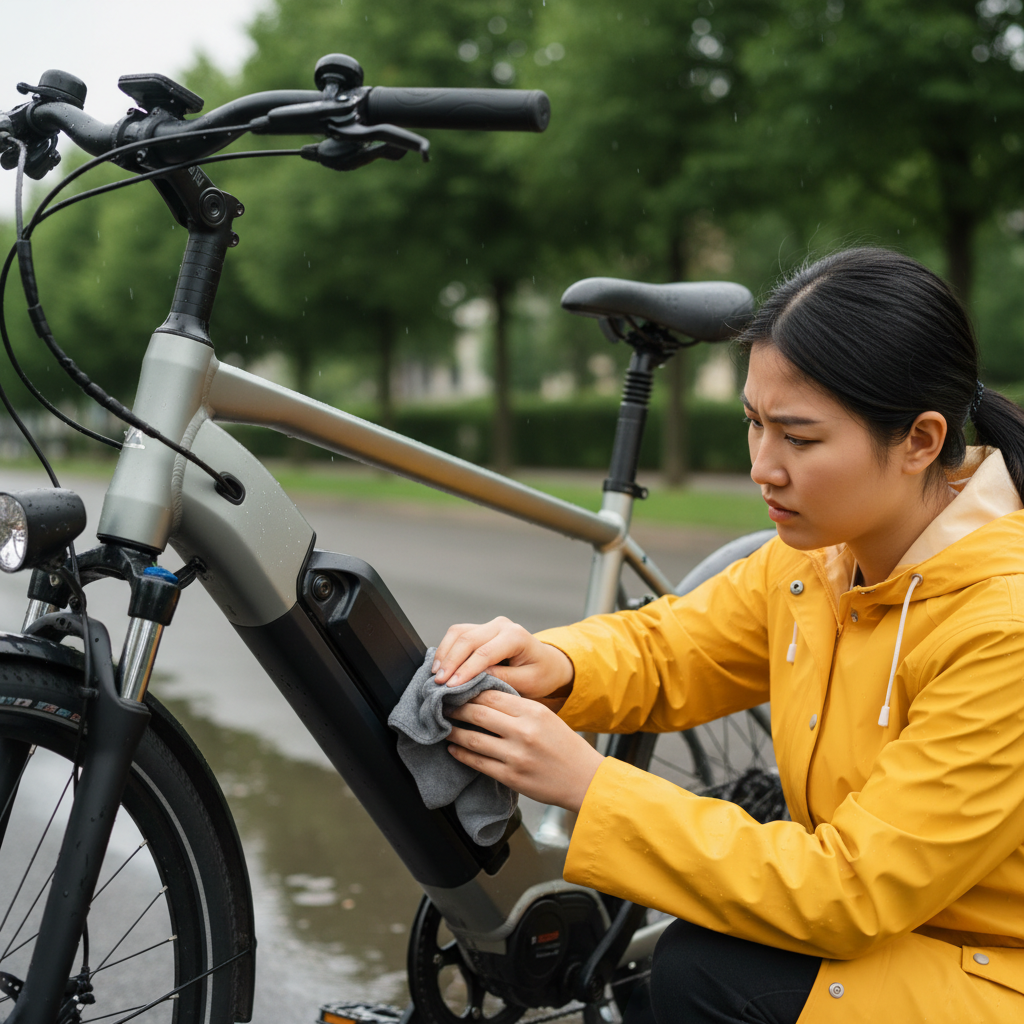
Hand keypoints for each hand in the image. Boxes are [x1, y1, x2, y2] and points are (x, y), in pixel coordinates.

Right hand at [433, 617, 573, 704]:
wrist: (547, 663)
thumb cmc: (541, 674)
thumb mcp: (527, 682)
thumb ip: (502, 678)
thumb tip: (474, 678)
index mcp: (516, 636)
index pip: (484, 652)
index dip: (465, 670)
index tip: (451, 687)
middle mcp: (501, 625)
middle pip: (468, 639)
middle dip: (450, 662)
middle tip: (438, 683)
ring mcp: (490, 625)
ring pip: (459, 633)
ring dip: (445, 654)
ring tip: (435, 675)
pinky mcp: (480, 629)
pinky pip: (458, 634)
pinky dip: (446, 648)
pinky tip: (439, 665)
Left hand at [446, 690, 602, 810]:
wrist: (584, 779)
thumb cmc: (565, 746)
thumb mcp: (546, 717)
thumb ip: (518, 708)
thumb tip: (484, 699)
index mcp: (533, 711)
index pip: (491, 695)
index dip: (469, 692)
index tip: (456, 690)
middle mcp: (523, 731)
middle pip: (478, 713)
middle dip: (456, 708)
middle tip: (442, 706)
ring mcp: (516, 755)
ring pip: (473, 739)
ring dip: (453, 732)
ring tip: (443, 727)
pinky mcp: (511, 777)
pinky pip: (479, 763)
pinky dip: (462, 755)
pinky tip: (454, 749)